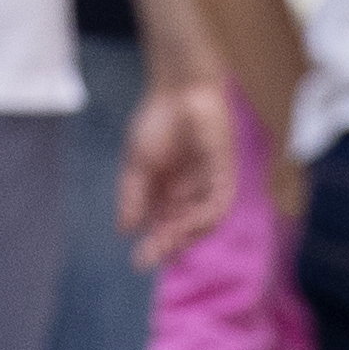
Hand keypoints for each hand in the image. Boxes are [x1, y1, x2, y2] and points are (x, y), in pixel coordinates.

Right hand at [118, 72, 242, 261]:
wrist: (176, 89)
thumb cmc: (156, 121)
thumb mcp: (138, 164)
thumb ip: (133, 197)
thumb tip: (125, 230)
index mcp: (168, 190)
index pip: (164, 225)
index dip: (155, 244)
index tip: (139, 260)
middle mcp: (189, 191)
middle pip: (183, 228)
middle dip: (168, 245)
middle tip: (150, 257)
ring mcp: (208, 183)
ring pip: (202, 221)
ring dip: (186, 235)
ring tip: (167, 243)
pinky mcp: (224, 172)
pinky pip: (219, 202)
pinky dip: (204, 216)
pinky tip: (187, 225)